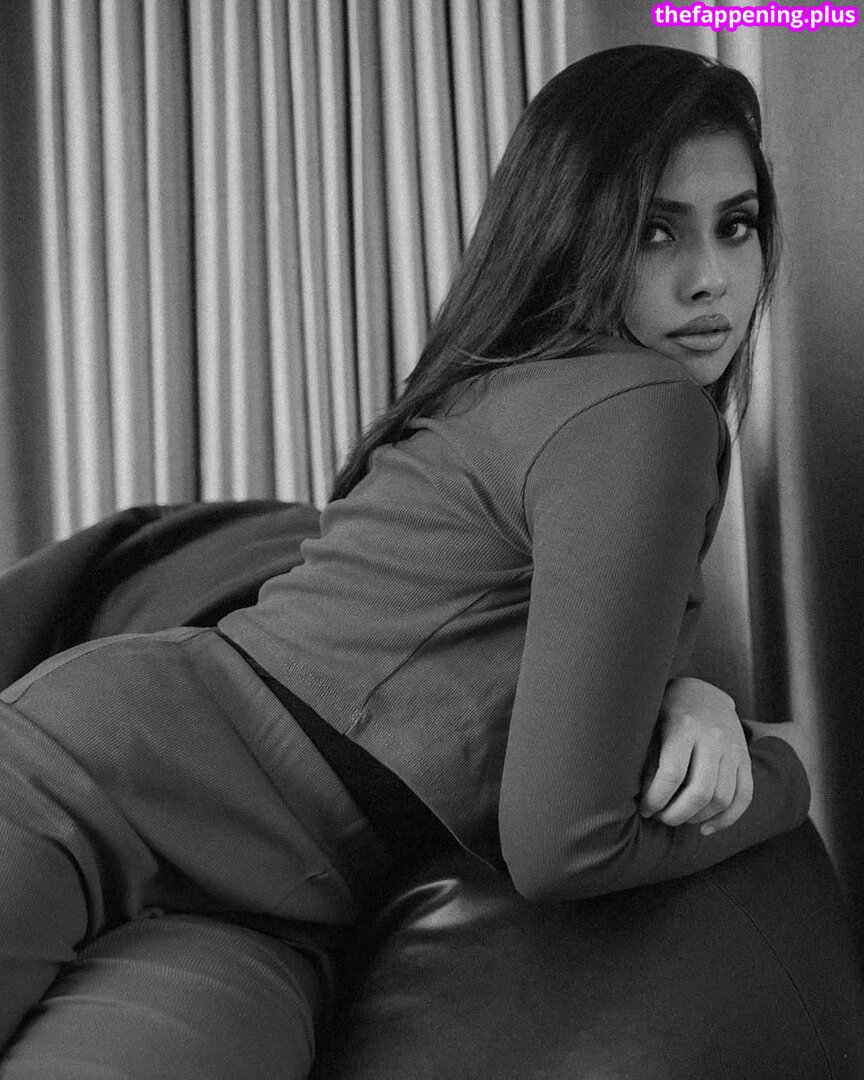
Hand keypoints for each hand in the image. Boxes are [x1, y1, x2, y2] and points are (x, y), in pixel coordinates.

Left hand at [639, 677, 752, 835]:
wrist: (703, 692)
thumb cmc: (665, 709)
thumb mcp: (650, 721)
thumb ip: (646, 755)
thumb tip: (639, 795)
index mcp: (684, 725)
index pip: (671, 774)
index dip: (656, 799)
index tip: (644, 809)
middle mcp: (713, 737)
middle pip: (700, 791)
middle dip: (676, 814)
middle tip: (660, 818)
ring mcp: (734, 749)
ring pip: (722, 798)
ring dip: (698, 818)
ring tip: (677, 818)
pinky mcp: (745, 759)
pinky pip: (744, 797)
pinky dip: (727, 819)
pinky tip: (706, 828)